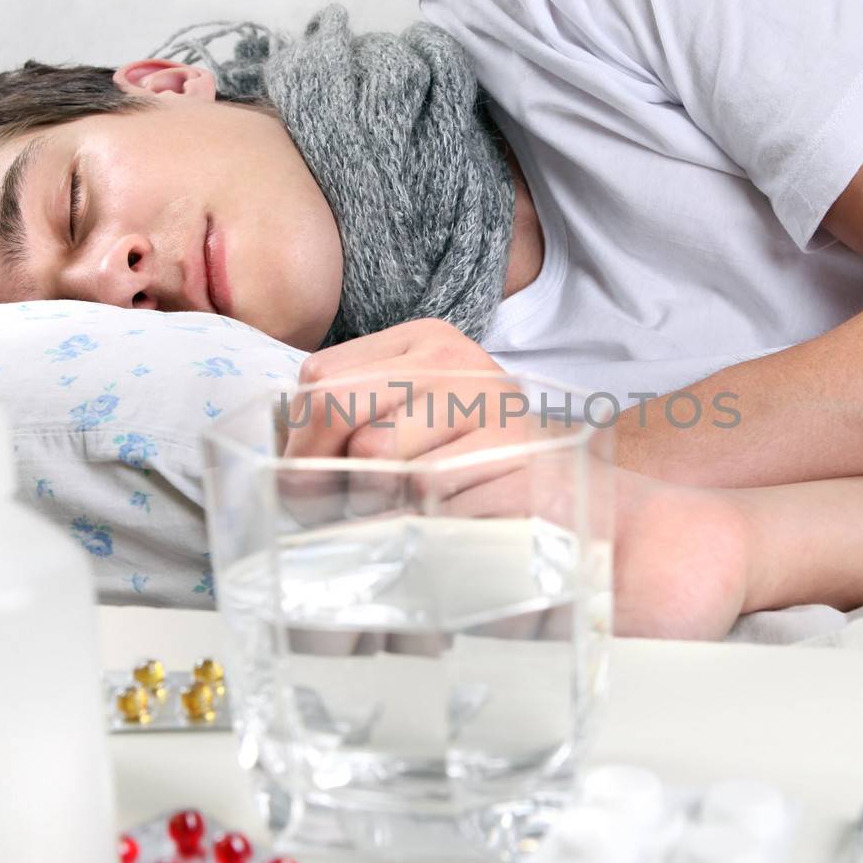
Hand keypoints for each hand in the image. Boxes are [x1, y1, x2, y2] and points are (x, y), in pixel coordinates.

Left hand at [278, 318, 562, 521]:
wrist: (582, 503)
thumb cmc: (486, 471)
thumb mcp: (422, 424)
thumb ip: (358, 423)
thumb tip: (280, 461)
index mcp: (426, 340)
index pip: (319, 376)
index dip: (302, 435)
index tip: (313, 475)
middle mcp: (455, 359)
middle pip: (334, 403)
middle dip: (314, 467)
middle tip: (328, 505)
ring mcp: (486, 401)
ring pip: (373, 453)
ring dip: (369, 501)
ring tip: (398, 514)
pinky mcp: (508, 450)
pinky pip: (422, 491)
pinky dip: (412, 521)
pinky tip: (437, 522)